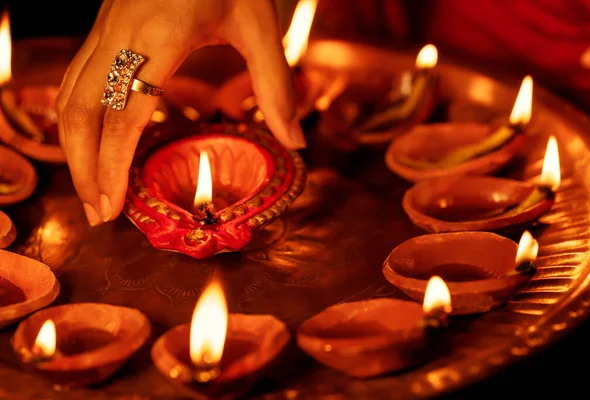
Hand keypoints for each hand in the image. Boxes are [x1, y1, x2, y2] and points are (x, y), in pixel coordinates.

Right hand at [56, 0, 305, 226]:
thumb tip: (295, 139)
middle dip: (83, 167)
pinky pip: (77, 78)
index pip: (121, 115)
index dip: (111, 166)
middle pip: (80, 112)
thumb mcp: (260, 21)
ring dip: (73, 146)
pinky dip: (78, 118)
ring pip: (68, 94)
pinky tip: (94, 140)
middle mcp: (119, 33)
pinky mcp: (106, 24)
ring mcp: (106, 26)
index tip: (112, 207)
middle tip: (99, 213)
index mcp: (157, 37)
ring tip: (92, 187)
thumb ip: (275, 83)